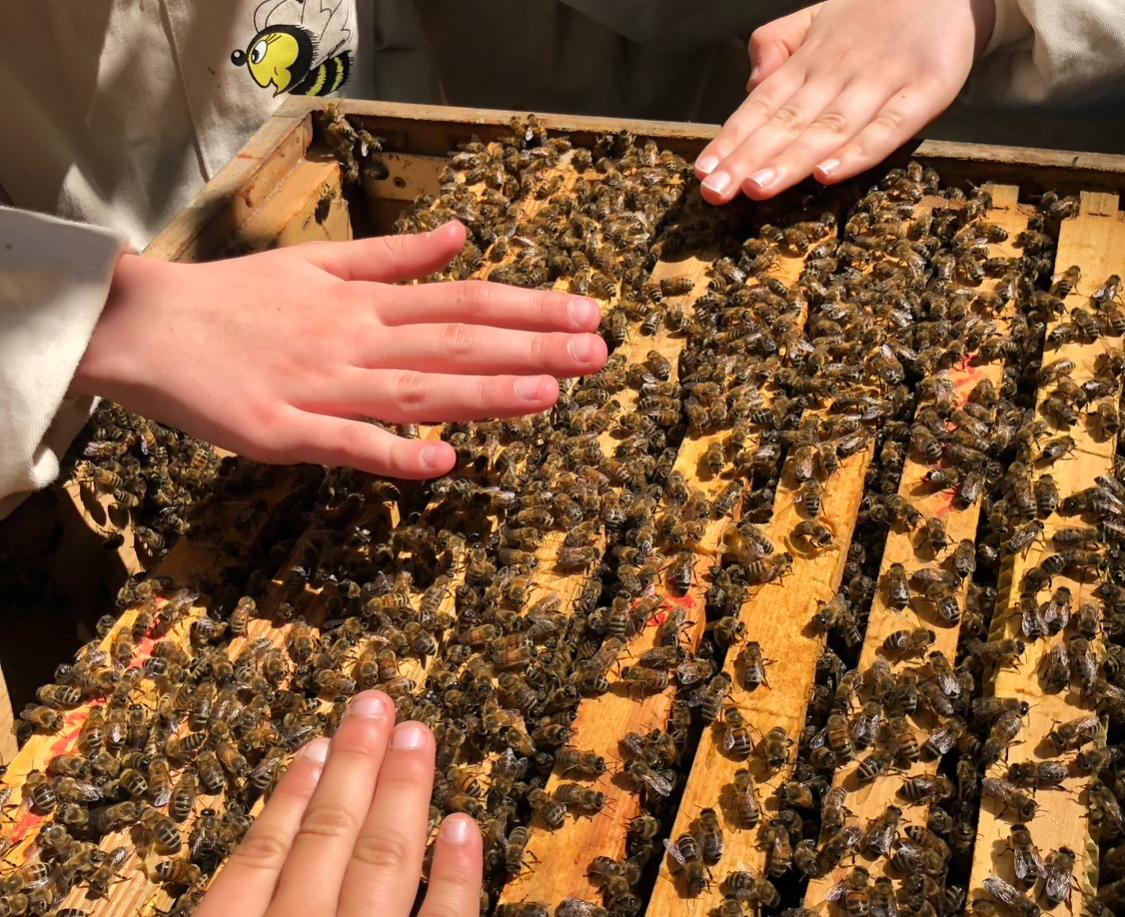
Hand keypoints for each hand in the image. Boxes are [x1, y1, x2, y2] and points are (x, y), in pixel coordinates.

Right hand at [73, 221, 606, 478]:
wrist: (144, 326)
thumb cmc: (235, 299)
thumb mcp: (318, 264)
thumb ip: (393, 256)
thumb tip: (461, 234)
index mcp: (364, 303)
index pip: (463, 302)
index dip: (528, 309)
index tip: (587, 313)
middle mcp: (354, 341)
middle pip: (455, 342)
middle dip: (531, 347)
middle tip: (598, 352)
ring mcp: (320, 387)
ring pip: (414, 389)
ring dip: (484, 392)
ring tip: (550, 393)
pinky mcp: (281, 432)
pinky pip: (345, 444)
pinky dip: (393, 452)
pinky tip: (445, 461)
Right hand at [195, 691, 481, 916]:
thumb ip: (238, 900)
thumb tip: (259, 845)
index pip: (258, 859)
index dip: (290, 796)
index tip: (316, 743)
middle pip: (326, 840)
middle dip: (355, 766)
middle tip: (376, 705)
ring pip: (380, 864)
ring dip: (400, 794)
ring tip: (415, 736)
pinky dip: (455, 877)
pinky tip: (463, 826)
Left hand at [695, 0, 994, 202]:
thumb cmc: (874, 13)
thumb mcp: (818, 18)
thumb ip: (777, 46)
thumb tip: (750, 86)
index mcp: (810, 61)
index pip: (761, 105)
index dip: (731, 139)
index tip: (704, 171)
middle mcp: (839, 72)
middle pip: (787, 122)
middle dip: (748, 159)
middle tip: (715, 192)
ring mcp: (882, 81)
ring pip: (829, 128)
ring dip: (791, 161)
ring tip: (757, 188)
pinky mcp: (926, 90)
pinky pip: (889, 126)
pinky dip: (859, 151)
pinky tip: (828, 175)